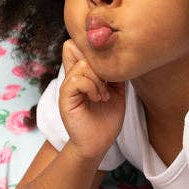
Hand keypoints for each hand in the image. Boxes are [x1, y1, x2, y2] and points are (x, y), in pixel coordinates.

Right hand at [58, 39, 124, 161]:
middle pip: (76, 47)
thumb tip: (123, 56)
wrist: (98, 144)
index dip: (94, 48)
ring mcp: (68, 86)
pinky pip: (76, 80)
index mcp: (83, 74)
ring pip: (81, 65)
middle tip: (108, 83)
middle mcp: (73, 77)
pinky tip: (98, 98)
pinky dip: (92, 87)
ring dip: (98, 79)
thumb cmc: (107, 120)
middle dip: (98, 62)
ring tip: (104, 95)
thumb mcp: (117, 91)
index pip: (79, 45)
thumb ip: (115, 73)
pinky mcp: (65, 98)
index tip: (110, 65)